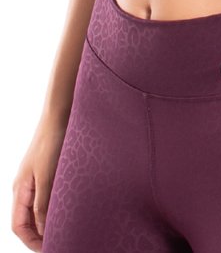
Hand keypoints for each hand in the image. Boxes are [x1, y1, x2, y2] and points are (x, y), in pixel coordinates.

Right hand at [12, 117, 68, 249]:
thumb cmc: (52, 142)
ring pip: (38, 209)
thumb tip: (42, 231)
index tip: (50, 248)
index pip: (18, 226)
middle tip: (61, 241)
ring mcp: (36, 178)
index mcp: (20, 189)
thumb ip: (43, 204)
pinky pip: (47, 196)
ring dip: (49, 220)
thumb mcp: (48, 176)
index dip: (32, 241)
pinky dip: (55, 206)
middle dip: (40, 234)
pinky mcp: (48, 170)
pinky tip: (70, 208)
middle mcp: (25, 186)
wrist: (61, 113)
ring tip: (68, 228)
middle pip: (27, 220)